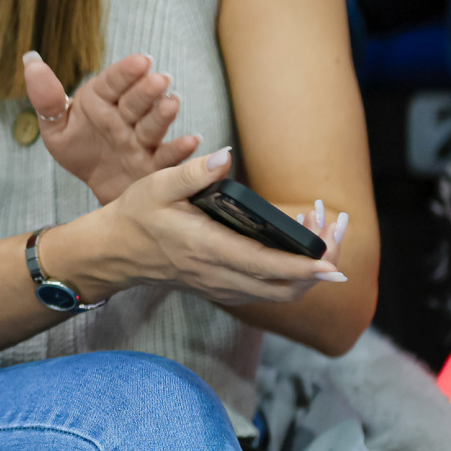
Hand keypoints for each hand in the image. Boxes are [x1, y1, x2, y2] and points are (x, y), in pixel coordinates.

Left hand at [26, 51, 200, 204]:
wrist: (99, 185)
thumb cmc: (80, 150)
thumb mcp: (56, 127)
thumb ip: (46, 98)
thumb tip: (31, 59)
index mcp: (101, 102)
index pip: (112, 83)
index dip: (126, 72)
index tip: (141, 60)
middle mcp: (125, 117)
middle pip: (136, 101)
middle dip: (147, 90)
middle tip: (159, 79)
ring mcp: (142, 140)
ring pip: (153, 125)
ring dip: (163, 114)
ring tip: (171, 103)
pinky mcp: (155, 165)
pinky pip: (168, 156)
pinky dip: (180, 149)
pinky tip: (191, 140)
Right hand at [62, 147, 348, 306]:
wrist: (115, 252)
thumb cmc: (136, 216)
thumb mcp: (158, 186)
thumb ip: (194, 172)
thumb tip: (226, 156)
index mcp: (208, 248)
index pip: (267, 264)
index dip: (305, 265)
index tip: (332, 258)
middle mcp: (220, 275)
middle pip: (287, 288)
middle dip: (321, 266)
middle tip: (335, 229)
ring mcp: (223, 286)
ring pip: (282, 294)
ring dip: (310, 272)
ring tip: (320, 234)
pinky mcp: (223, 288)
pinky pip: (269, 292)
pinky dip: (292, 275)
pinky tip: (294, 247)